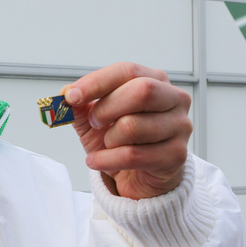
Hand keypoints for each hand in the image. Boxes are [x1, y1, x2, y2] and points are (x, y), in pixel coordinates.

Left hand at [62, 62, 191, 199]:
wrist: (138, 175)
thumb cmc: (120, 139)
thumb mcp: (93, 118)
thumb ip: (79, 104)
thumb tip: (65, 93)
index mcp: (155, 80)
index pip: (127, 71)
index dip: (96, 82)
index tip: (71, 96)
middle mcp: (174, 99)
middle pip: (141, 91)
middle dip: (106, 109)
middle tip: (94, 123)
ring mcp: (180, 127)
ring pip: (133, 126)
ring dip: (108, 139)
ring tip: (107, 145)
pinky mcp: (176, 155)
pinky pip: (133, 155)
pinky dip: (107, 160)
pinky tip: (98, 161)